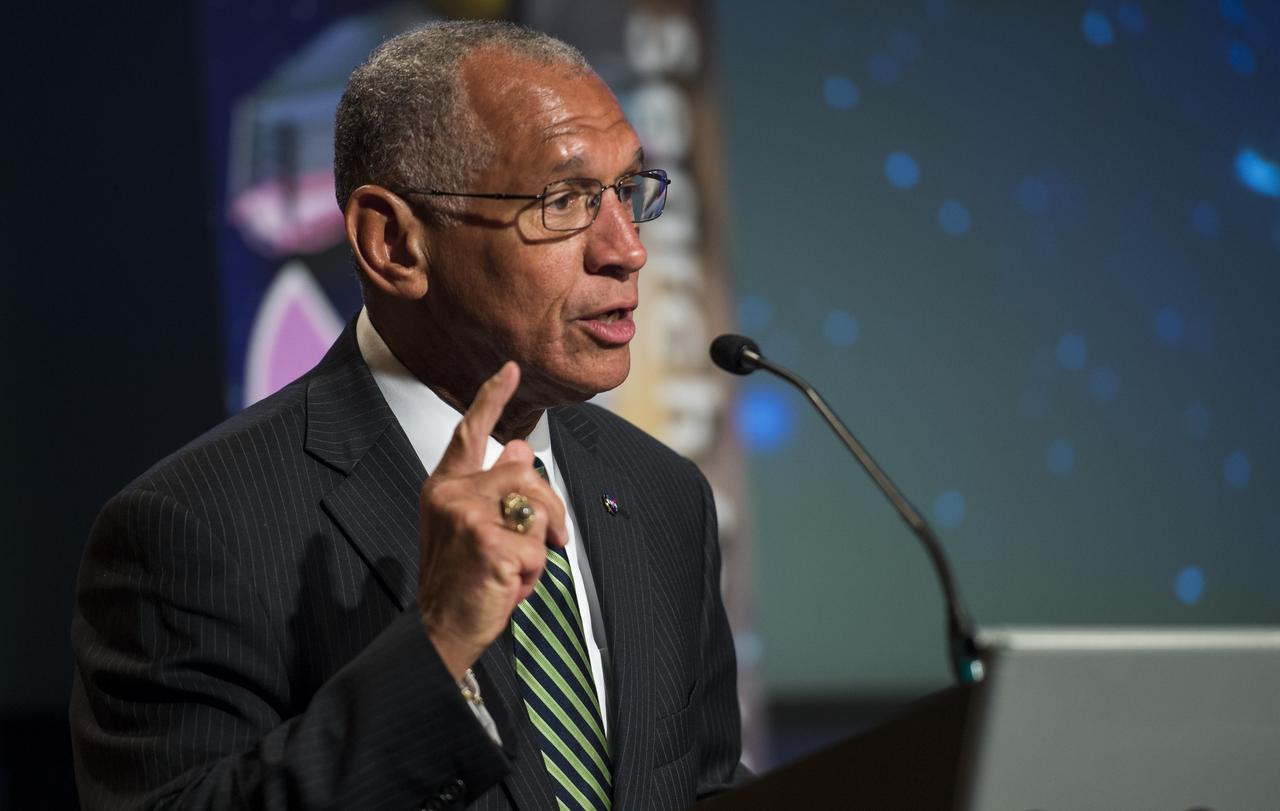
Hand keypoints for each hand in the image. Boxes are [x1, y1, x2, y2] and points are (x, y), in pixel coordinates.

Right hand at [416, 362, 567, 679]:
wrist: (439, 632)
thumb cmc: (461, 583)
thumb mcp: (472, 529)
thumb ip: (491, 489)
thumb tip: (520, 448)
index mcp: (444, 487)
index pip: (469, 432)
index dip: (491, 398)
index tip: (511, 369)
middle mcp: (450, 494)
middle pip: (525, 473)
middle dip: (550, 509)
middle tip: (552, 542)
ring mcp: (466, 516)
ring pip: (537, 506)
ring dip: (542, 544)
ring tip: (517, 569)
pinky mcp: (487, 542)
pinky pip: (537, 548)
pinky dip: (533, 574)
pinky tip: (508, 587)